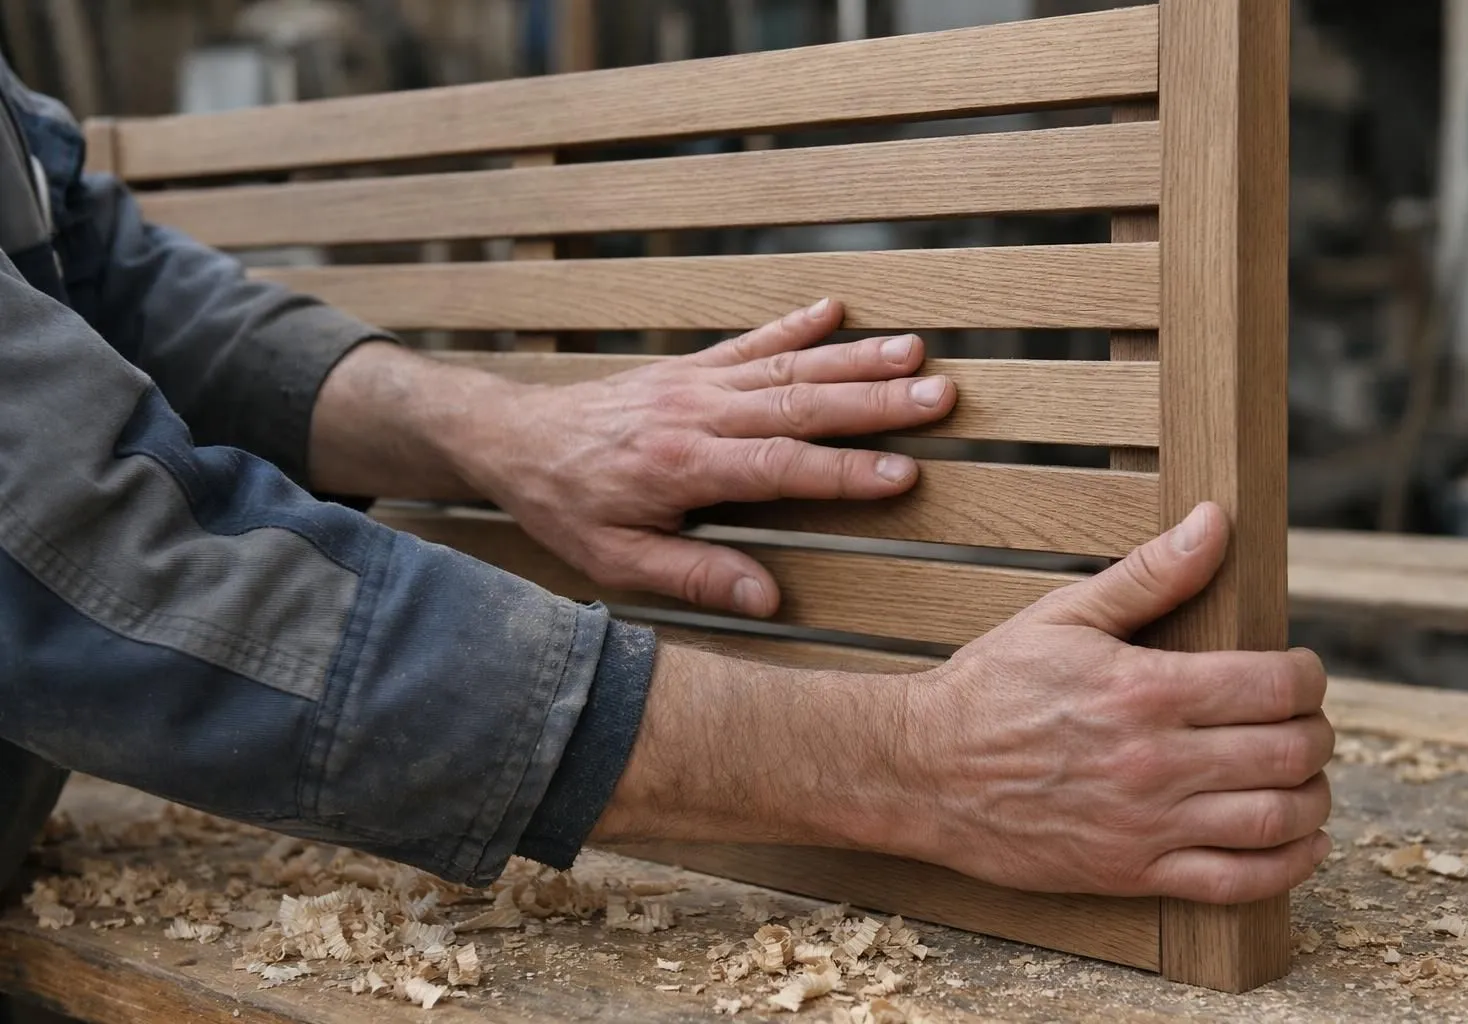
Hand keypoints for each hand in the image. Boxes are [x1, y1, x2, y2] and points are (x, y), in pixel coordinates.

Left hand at [455, 300, 955, 615]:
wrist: (513, 439)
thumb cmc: (566, 506)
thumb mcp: (616, 561)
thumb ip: (694, 577)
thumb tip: (767, 598)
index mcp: (684, 467)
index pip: (781, 467)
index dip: (845, 470)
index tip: (904, 471)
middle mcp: (698, 415)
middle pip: (801, 404)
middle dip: (875, 401)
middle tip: (939, 395)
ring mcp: (696, 384)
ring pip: (788, 368)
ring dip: (855, 359)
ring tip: (916, 352)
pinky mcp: (690, 368)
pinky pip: (750, 343)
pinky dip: (796, 326)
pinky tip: (837, 311)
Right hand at [892, 503, 1334, 903]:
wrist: (924, 768)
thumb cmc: (991, 686)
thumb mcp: (1062, 615)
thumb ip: (1149, 574)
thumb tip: (1215, 524)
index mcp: (1144, 689)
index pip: (1274, 685)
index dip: (1308, 675)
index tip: (1300, 672)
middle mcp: (1155, 760)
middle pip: (1289, 752)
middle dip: (1316, 732)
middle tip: (1306, 722)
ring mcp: (1146, 824)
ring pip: (1275, 819)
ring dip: (1313, 797)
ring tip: (1307, 778)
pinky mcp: (1132, 872)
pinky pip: (1237, 883)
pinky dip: (1287, 865)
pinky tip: (1300, 841)